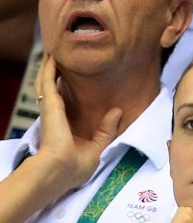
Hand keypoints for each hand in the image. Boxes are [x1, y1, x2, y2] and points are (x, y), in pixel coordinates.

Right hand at [34, 53, 121, 191]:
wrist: (61, 170)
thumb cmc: (74, 167)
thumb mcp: (96, 148)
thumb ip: (106, 130)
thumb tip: (117, 112)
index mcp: (63, 127)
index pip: (62, 104)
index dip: (63, 90)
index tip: (69, 78)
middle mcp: (54, 116)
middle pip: (51, 88)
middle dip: (53, 73)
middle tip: (57, 58)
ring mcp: (50, 108)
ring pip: (46, 81)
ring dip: (49, 67)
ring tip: (53, 52)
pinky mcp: (50, 104)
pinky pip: (47, 80)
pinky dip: (49, 68)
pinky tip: (52, 56)